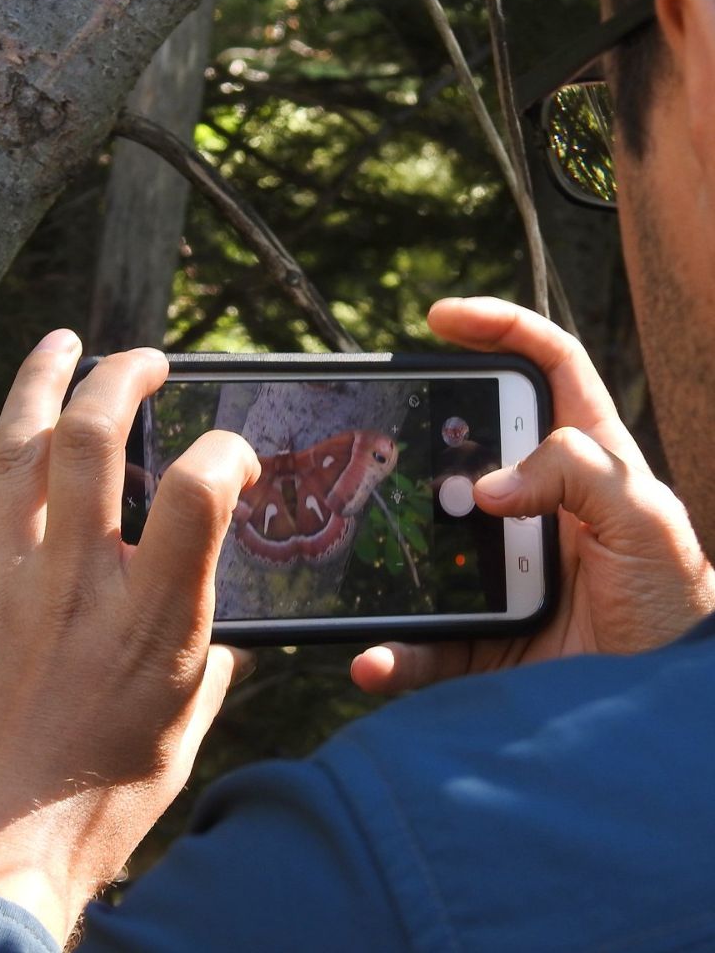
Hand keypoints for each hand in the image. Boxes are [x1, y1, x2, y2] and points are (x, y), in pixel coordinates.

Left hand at [0, 331, 258, 943]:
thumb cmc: (86, 807)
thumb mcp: (177, 737)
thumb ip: (205, 665)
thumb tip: (220, 633)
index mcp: (151, 625)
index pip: (197, 492)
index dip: (226, 451)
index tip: (233, 457)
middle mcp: (77, 584)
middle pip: (94, 438)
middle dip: (123, 376)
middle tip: (146, 360)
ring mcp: (8, 579)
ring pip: (20, 445)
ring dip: (47, 380)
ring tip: (66, 343)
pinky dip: (6, 441)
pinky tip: (17, 422)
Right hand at [352, 297, 714, 694]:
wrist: (652, 706)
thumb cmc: (672, 607)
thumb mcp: (647, 522)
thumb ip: (581, 473)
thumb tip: (486, 485)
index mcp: (584, 461)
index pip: (548, 366)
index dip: (500, 328)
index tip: (440, 319)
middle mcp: (533, 504)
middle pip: (464, 447)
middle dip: (420, 439)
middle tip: (379, 443)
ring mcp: (498, 565)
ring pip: (424, 543)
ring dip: (386, 553)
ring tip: (354, 556)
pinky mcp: (478, 628)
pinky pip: (422, 637)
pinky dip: (393, 651)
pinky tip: (375, 658)